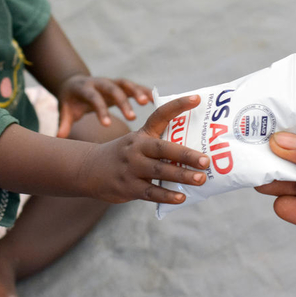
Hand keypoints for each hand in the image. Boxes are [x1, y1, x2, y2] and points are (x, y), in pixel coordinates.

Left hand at [56, 75, 151, 137]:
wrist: (75, 83)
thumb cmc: (71, 101)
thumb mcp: (65, 110)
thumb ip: (63, 122)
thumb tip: (58, 136)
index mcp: (85, 89)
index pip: (93, 98)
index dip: (100, 110)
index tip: (106, 125)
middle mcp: (99, 83)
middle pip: (112, 89)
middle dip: (122, 101)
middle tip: (132, 117)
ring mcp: (111, 82)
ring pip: (126, 84)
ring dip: (137, 92)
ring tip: (148, 103)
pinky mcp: (121, 85)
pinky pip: (135, 86)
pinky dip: (145, 91)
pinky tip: (157, 100)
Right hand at [79, 95, 209, 203]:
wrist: (89, 168)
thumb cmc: (126, 156)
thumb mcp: (138, 142)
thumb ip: (161, 146)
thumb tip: (197, 157)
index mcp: (142, 134)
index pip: (160, 115)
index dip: (178, 105)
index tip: (196, 98)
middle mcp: (136, 148)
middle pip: (163, 149)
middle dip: (185, 155)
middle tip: (206, 160)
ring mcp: (131, 168)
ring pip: (159, 172)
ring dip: (181, 176)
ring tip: (201, 179)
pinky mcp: (128, 187)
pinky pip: (150, 193)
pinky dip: (166, 196)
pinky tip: (181, 198)